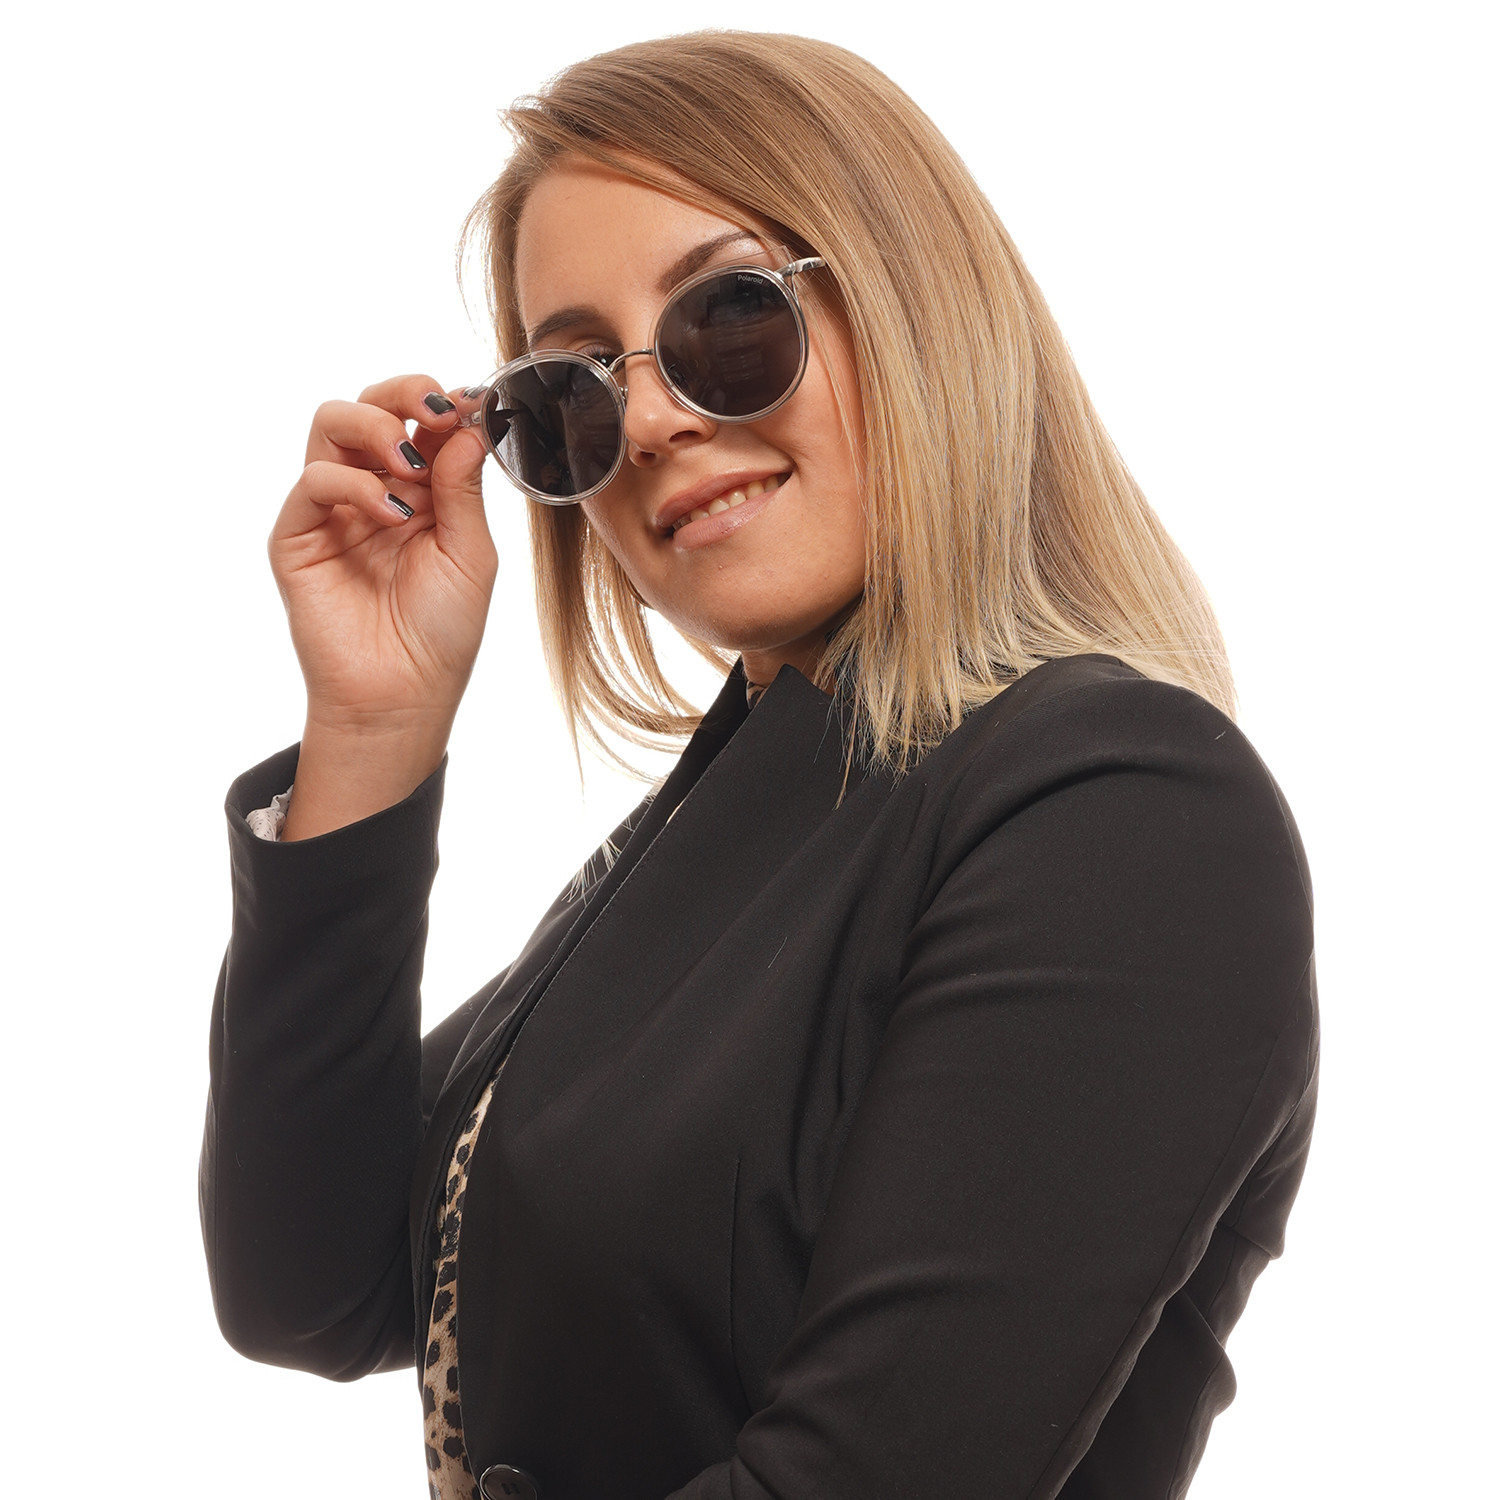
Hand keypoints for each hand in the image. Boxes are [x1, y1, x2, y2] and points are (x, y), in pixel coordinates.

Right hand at [269, 374, 498, 835]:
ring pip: (330, 423)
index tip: (470, 404)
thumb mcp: (470, 553)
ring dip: (374, 426)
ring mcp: (332, 509)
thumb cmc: (442, 632)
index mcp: (421, 491)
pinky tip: (392, 515)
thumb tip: (465, 423)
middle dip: (403, 394)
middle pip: (369, 404)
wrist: (403, 695)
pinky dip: (354, 483)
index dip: (442, 402)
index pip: (419, 420)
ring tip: (407, 464)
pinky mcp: (298, 535)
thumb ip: (462, 487)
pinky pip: (314, 481)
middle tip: (435, 414)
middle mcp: (374, 490)